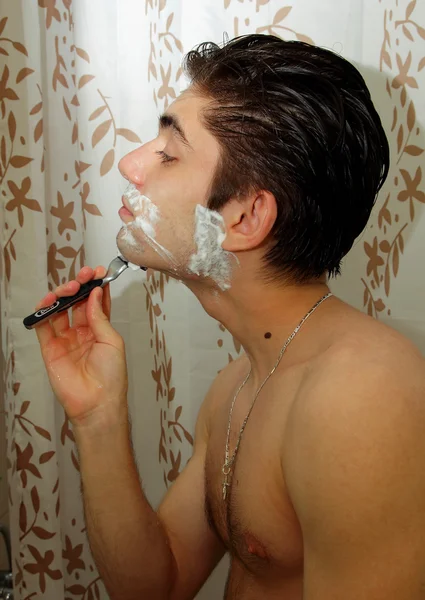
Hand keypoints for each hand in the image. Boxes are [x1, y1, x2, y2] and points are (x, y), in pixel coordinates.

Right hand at [35, 266, 127, 428]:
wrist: (97, 404)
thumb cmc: (112, 376)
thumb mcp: (112, 341)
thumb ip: (100, 317)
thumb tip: (94, 293)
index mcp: (100, 331)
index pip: (96, 303)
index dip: (96, 286)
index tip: (98, 272)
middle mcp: (82, 333)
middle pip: (76, 303)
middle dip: (79, 286)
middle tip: (83, 276)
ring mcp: (65, 340)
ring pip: (59, 311)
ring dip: (62, 295)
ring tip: (69, 287)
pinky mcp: (50, 349)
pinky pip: (43, 326)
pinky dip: (43, 311)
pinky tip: (49, 301)